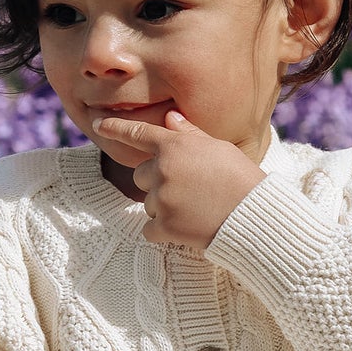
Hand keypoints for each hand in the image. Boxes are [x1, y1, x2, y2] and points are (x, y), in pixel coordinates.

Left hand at [90, 109, 264, 250]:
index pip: (138, 134)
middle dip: (157, 182)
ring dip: (164, 207)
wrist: (253, 215)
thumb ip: (190, 135)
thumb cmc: (241, 178)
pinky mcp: (164, 227)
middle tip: (187, 190)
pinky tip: (187, 227)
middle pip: (141, 176)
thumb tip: (170, 119)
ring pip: (149, 204)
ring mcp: (162, 199)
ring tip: (195, 208)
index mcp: (175, 146)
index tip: (99, 124)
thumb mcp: (218, 148)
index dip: (116, 128)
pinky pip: (150, 229)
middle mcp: (163, 170)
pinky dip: (164, 231)